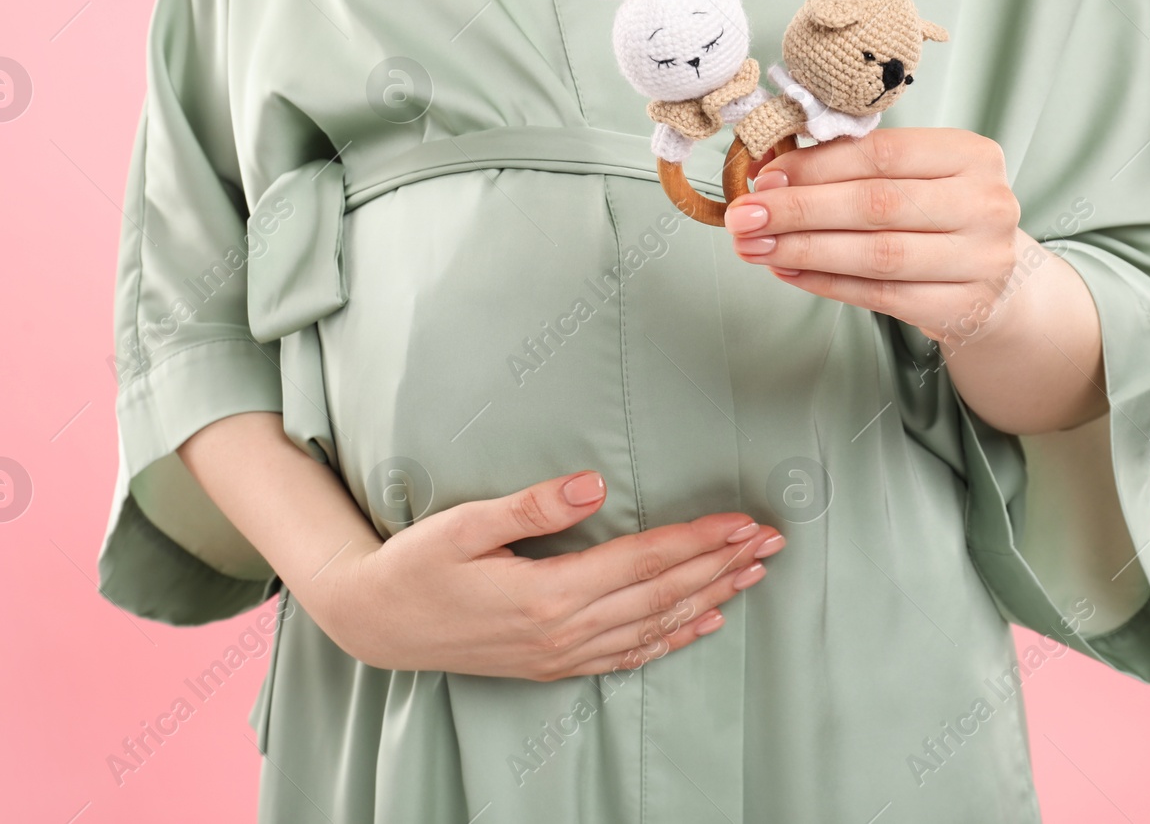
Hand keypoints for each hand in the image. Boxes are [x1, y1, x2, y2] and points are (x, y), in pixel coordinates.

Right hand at [317, 471, 784, 680]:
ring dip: (709, 598)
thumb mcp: (463, 525)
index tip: (742, 520)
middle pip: (662, 595)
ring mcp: (562, 654)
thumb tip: (595, 484)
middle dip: (722, 566)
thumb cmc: (415, 565)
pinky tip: (702, 623)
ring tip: (753, 575)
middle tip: (772, 542)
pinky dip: (672, 640)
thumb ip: (531, 506)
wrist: (377, 625)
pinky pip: (629, 656)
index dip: (698, 540)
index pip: (643, 560)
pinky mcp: (554, 665)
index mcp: (549, 593)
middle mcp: (565, 630)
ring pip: (655, 627)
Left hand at [726, 130, 1022, 343]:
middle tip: (744, 217)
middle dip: (798, 210)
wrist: (996, 282)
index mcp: (971, 155)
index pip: (882, 154)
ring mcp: (980, 260)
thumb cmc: (939, 217)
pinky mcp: (965, 307)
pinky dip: (826, 283)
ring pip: (876, 255)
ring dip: (804, 250)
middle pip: (875, 205)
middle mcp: (985, 204)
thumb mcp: (910, 178)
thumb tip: (769, 171)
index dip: (816, 166)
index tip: (763, 178)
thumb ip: (849, 167)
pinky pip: (880, 295)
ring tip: (755, 247)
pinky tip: (788, 270)